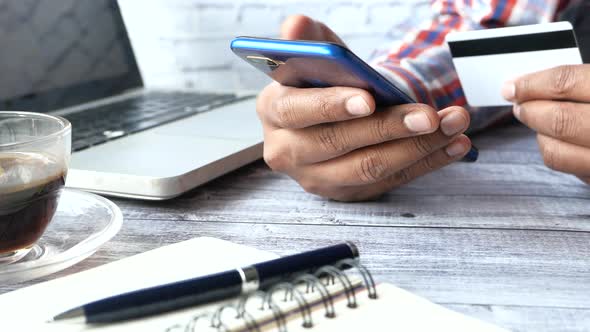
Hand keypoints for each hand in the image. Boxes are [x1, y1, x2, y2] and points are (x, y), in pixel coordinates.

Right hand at [257, 15, 472, 200]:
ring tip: (453, 124)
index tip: (369, 99)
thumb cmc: (320, 85)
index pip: (298, 110)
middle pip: (338, 143)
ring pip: (368, 168)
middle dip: (388, 128)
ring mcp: (315, 178)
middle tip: (429, 115)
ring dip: (417, 147)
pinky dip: (426, 162)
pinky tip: (452, 144)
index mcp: (273, 111)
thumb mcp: (313, 57)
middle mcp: (287, 150)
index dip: (332, 106)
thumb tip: (296, 25)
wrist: (325, 121)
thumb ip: (308, 39)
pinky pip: (389, 181)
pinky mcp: (346, 192)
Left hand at [502, 64, 589, 183]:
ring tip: (537, 121)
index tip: (512, 86)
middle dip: (529, 110)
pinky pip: (570, 170)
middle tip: (519, 105)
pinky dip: (556, 152)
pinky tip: (559, 140)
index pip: (566, 82)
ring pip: (556, 151)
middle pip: (557, 119)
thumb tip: (541, 79)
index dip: (532, 83)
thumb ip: (583, 79)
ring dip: (539, 134)